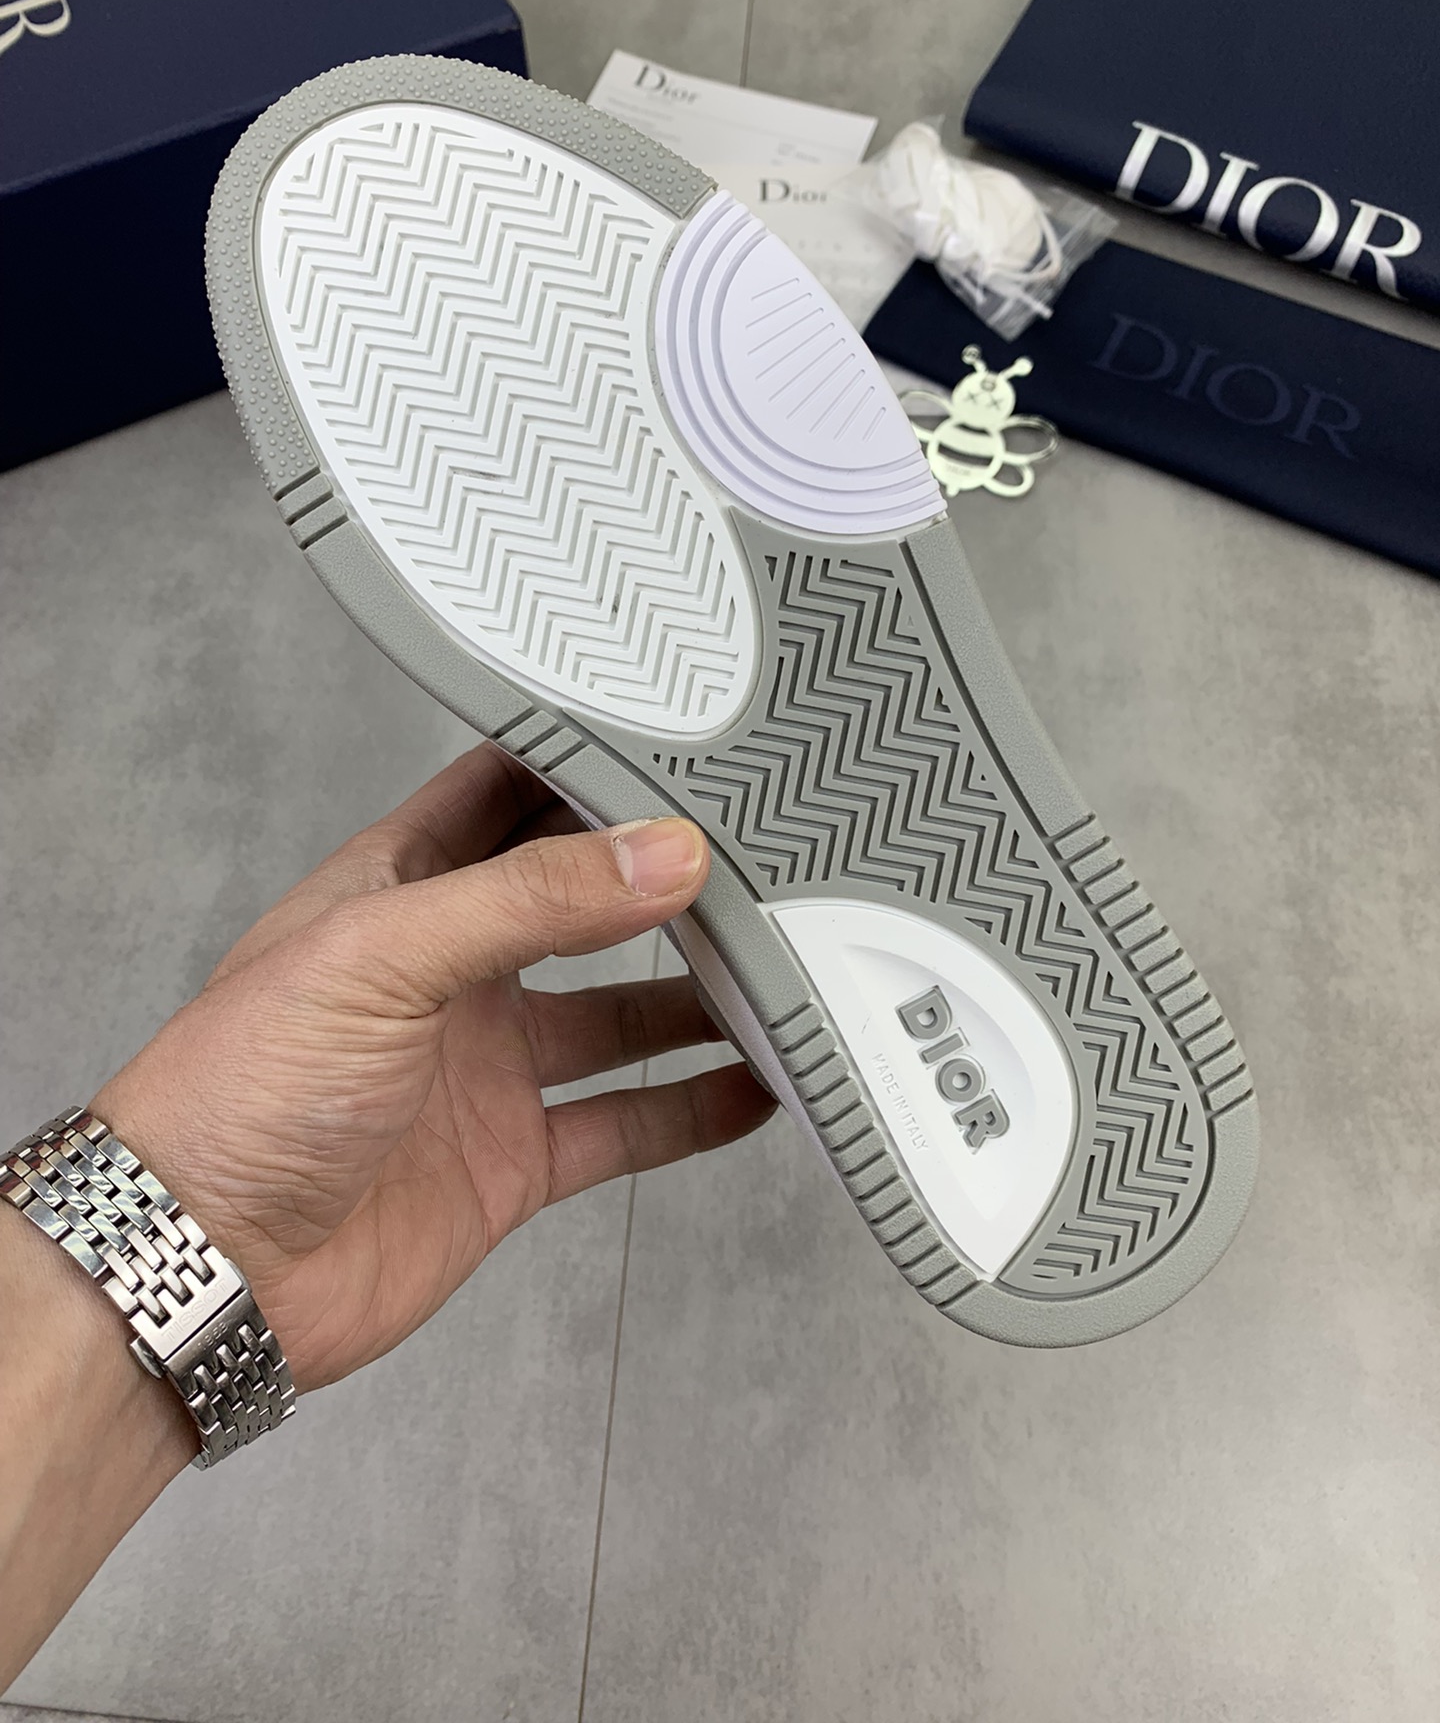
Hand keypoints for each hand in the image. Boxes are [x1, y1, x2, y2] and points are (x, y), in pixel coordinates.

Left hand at [90, 743, 773, 1392]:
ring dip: (697, 997)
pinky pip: (624, 1122)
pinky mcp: (512, 1159)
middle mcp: (451, 970)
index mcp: (401, 889)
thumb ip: (528, 902)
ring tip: (786, 965)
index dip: (587, 762)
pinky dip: (692, 1109)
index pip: (508, 793)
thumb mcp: (381, 958)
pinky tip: (756, 1088)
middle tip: (761, 854)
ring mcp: (485, 1066)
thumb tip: (662, 852)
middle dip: (661, 879)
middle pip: (582, 904)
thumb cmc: (240, 1092)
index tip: (681, 739)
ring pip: (620, 1015)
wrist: (200, 1270)